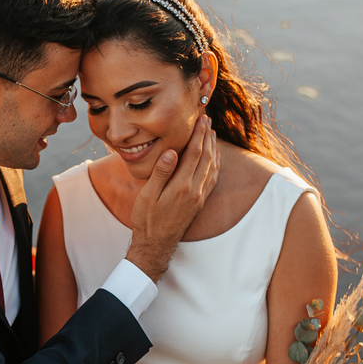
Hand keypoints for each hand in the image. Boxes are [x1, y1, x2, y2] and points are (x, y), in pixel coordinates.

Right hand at [125, 114, 219, 280]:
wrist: (156, 244)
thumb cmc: (147, 220)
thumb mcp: (148, 196)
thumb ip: (161, 173)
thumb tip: (172, 152)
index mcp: (182, 185)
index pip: (194, 153)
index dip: (198, 134)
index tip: (200, 119)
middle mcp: (195, 190)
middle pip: (206, 156)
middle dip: (207, 136)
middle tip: (207, 119)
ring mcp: (199, 197)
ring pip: (212, 166)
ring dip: (213, 147)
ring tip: (211, 133)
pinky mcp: (200, 202)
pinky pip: (212, 178)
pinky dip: (216, 164)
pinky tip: (215, 157)